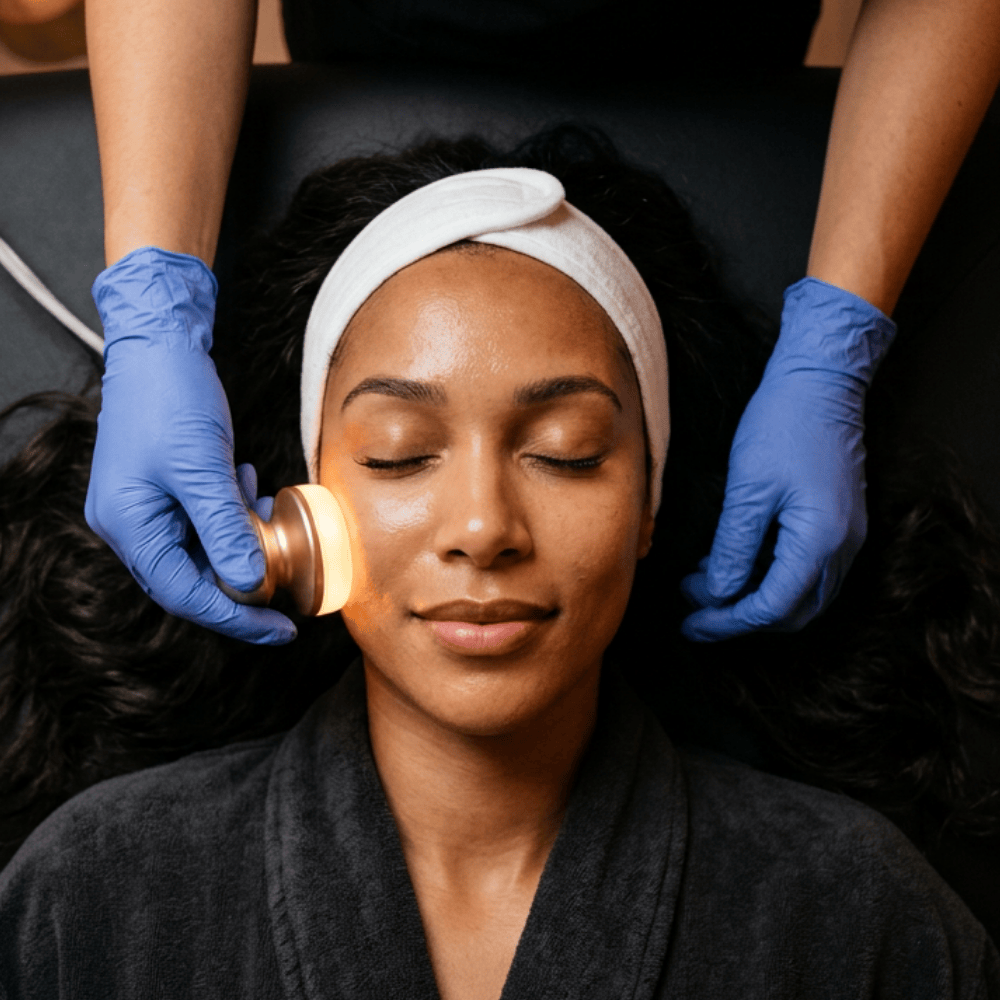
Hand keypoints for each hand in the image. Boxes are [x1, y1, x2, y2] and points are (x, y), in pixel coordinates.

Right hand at [85, 247, 295, 643]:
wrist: (159, 345)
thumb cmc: (171, 398)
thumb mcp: (204, 467)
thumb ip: (225, 528)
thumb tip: (249, 583)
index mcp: (130, 526)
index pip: (184, 594)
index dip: (235, 616)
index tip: (279, 630)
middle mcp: (131, 525)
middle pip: (191, 580)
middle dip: (244, 582)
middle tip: (289, 586)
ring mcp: (145, 507)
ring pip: (201, 550)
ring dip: (241, 541)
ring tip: (266, 516)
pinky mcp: (164, 489)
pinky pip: (202, 521)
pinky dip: (231, 515)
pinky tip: (249, 487)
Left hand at [680, 277, 895, 640]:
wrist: (822, 380)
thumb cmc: (784, 423)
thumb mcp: (748, 489)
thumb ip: (734, 547)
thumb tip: (718, 594)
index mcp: (820, 541)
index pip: (773, 606)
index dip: (728, 622)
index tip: (692, 624)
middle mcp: (843, 548)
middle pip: (792, 611)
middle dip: (740, 618)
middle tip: (695, 615)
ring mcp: (846, 536)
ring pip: (801, 594)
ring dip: (754, 598)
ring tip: (705, 588)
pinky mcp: (838, 522)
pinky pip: (807, 569)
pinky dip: (770, 577)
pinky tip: (732, 564)